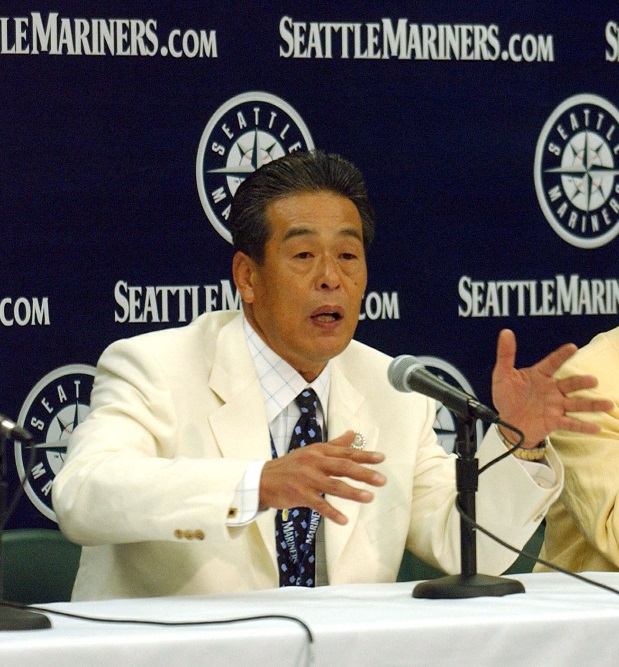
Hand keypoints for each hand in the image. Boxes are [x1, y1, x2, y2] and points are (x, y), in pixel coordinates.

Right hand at [259, 430, 385, 524]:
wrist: (263, 479)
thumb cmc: (291, 465)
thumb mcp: (312, 451)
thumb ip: (334, 445)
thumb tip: (352, 434)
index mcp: (319, 450)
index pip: (346, 452)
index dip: (364, 455)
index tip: (382, 458)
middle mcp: (314, 462)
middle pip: (343, 467)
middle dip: (364, 473)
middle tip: (381, 480)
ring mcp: (307, 478)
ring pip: (333, 485)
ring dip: (352, 492)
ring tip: (369, 498)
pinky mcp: (299, 494)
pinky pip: (318, 504)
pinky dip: (331, 512)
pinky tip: (344, 520)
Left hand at [491, 329, 613, 447]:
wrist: (508, 423)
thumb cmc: (506, 397)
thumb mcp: (502, 375)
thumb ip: (506, 355)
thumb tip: (506, 332)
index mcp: (540, 376)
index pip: (552, 363)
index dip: (562, 355)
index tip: (572, 347)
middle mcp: (552, 390)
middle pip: (570, 384)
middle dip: (582, 383)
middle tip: (592, 381)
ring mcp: (555, 406)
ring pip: (576, 404)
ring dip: (592, 404)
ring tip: (608, 404)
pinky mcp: (554, 421)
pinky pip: (571, 424)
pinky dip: (583, 427)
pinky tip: (596, 428)